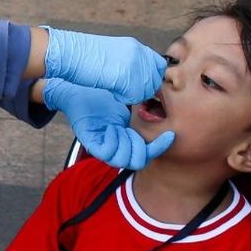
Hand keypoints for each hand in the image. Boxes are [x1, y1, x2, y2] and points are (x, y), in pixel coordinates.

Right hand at [43, 28, 164, 103]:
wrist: (69, 53)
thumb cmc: (85, 57)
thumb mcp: (113, 54)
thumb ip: (130, 63)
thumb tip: (141, 76)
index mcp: (135, 46)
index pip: (158, 64)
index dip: (151, 77)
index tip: (139, 84)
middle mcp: (138, 52)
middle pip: (155, 78)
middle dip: (145, 88)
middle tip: (127, 90)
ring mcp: (133, 63)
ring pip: (147, 88)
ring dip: (135, 94)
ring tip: (118, 90)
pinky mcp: (126, 75)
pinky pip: (136, 95)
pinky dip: (125, 97)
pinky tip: (113, 91)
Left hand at [43, 79, 174, 169]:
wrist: (81, 88)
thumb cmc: (102, 95)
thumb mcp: (128, 106)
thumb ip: (143, 113)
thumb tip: (165, 114)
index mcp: (126, 139)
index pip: (146, 155)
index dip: (159, 148)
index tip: (169, 134)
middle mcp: (116, 146)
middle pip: (137, 162)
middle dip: (140, 147)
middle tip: (133, 131)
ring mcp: (103, 146)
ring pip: (122, 160)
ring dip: (125, 143)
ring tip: (118, 127)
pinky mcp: (90, 142)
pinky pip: (105, 153)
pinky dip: (111, 142)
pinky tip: (110, 128)